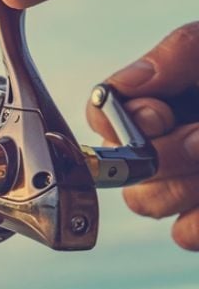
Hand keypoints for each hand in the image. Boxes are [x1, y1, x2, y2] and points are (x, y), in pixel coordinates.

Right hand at [86, 22, 198, 250]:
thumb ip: (178, 54)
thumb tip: (126, 86)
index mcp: (161, 97)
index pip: (103, 113)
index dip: (120, 120)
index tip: (161, 113)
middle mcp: (163, 143)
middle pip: (120, 167)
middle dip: (163, 154)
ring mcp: (185, 186)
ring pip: (148, 201)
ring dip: (184, 184)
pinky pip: (186, 233)